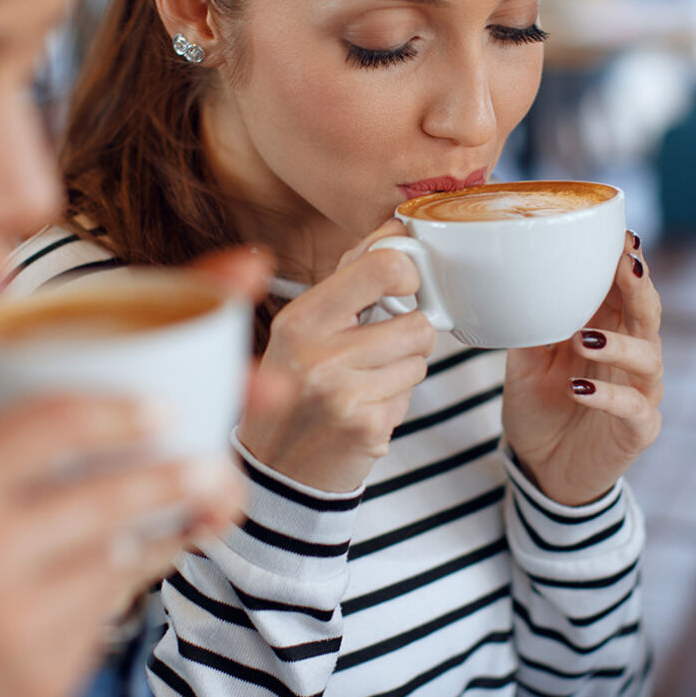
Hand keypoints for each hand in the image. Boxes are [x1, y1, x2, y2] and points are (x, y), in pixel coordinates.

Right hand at [0, 390, 236, 696]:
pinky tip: (108, 579)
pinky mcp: (45, 683)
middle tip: (214, 461)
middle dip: (176, 475)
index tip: (159, 408)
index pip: (50, 427)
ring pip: (120, 558)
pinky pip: (102, 618)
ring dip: (154, 533)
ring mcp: (20, 625)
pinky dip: (111, 593)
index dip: (117, 412)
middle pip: (111, 494)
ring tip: (186, 509)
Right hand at [237, 220, 436, 493]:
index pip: (382, 267)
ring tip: (365, 382)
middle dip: (410, 335)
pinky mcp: (367, 430)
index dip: (408, 273)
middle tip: (381, 347)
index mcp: (301, 319)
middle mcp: (318, 356)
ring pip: (420, 361)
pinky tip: (363, 409)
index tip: (404, 286)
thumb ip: (350, 274)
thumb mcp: (304, 325)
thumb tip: (396, 230)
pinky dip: (395, 402)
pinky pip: (411, 397)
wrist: (275, 467)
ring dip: (403, 371)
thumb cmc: (293, 385)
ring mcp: (343, 396)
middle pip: (417, 324)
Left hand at [503, 231, 662, 507]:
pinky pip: (633, 408)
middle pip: (648, 313)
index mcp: (609, 330)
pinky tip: (579, 388)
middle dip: (638, 286)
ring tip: (583, 337)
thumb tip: (515, 285)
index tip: (621, 235)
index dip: (626, 262)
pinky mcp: (638, 430)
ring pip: (648, 358)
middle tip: (624, 264)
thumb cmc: (542, 407)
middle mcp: (632, 356)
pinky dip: (607, 397)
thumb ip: (530, 328)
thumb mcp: (526, 363)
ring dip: (618, 343)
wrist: (543, 469)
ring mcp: (640, 393)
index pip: (624, 289)